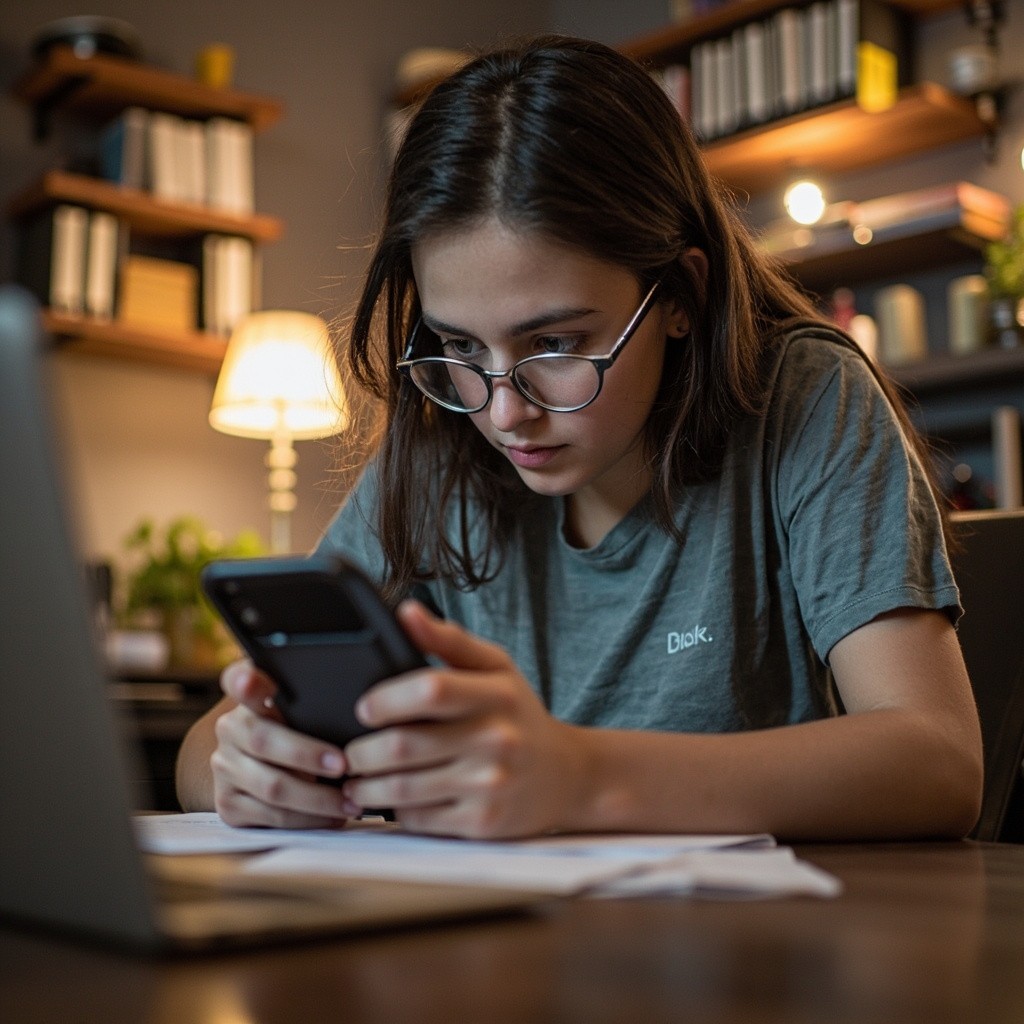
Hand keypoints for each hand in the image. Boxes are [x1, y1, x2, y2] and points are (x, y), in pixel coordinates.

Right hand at [210, 659, 355, 828]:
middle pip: (263, 740)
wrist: (263, 767)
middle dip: (308, 755)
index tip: (256, 680)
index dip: (245, 680)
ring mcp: (225, 767)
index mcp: (247, 696)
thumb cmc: (299, 730)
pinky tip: (332, 816)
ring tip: (351, 800)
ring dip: (317, 798)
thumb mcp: (303, 709)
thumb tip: (361, 706)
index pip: (237, 679)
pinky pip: (271, 816)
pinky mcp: (228, 803)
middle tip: (343, 764)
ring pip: (272, 786)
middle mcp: (229, 729)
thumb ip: (313, 701)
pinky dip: (307, 819)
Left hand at [342, 601, 591, 838]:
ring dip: (367, 786)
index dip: (385, 700)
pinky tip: (391, 799)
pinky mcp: (483, 824)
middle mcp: (497, 739)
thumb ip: (448, 640)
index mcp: (497, 694)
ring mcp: (490, 785)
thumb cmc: (518, 713)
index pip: (430, 690)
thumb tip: (406, 612)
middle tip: (349, 751)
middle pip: (405, 745)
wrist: (567, 775)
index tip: (364, 708)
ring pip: (404, 788)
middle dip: (362, 751)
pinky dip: (396, 811)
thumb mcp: (495, 667)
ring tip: (356, 777)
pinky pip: (419, 819)